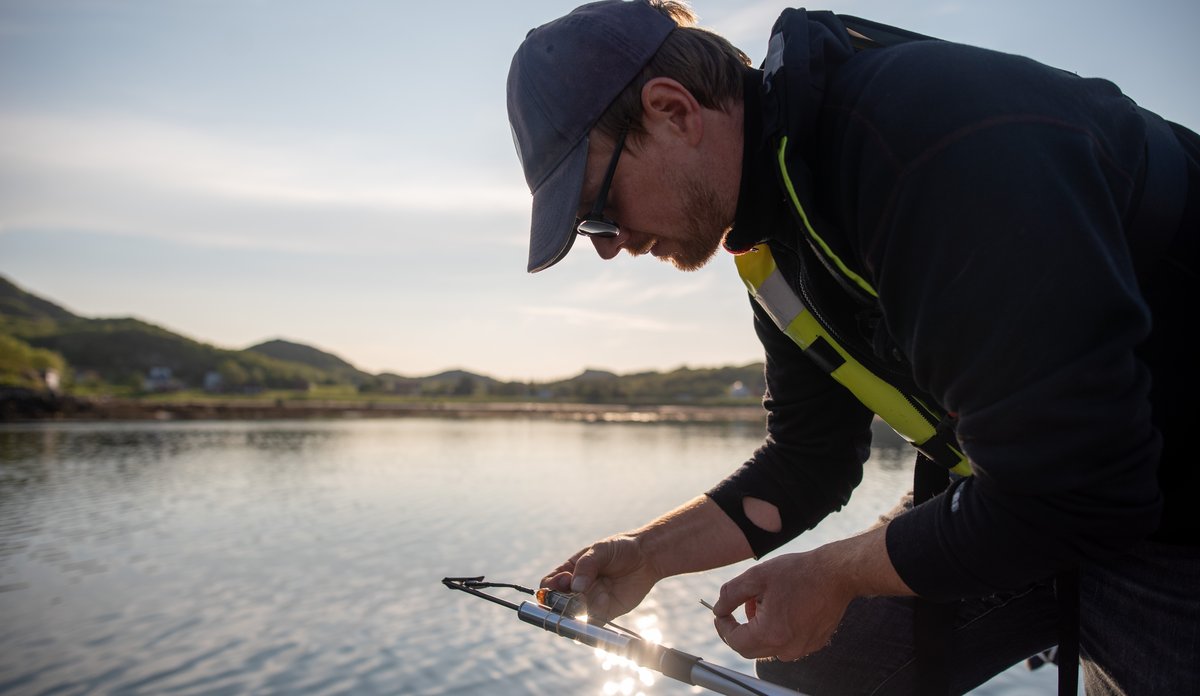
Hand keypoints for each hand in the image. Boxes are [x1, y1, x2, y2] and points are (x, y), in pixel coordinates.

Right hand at [540, 534, 661, 623]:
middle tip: (574, 596)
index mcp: (570, 571)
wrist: (646, 557)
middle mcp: (577, 589)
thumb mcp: (600, 550)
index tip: (562, 583)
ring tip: (588, 602)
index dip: (550, 588)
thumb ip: (586, 567)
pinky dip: (594, 618)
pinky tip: (605, 601)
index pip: (550, 584)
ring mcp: (590, 602)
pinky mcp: (606, 612)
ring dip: (578, 613)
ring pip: (575, 616)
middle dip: (562, 604)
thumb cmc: (620, 548)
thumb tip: (575, 587)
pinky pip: (594, 622)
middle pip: (558, 604)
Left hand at [710, 527, 912, 660]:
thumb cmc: (798, 573)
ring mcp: (802, 649)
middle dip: (741, 627)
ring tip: (766, 600)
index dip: (723, 626)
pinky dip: (777, 629)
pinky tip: (783, 606)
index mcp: (770, 634)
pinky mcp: (814, 644)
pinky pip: (786, 643)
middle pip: (750, 648)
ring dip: (759, 627)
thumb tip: (717, 610)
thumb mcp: (756, 577)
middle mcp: (787, 649)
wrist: (837, 574)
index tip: (721, 613)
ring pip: (768, 646)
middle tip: (745, 603)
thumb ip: (730, 594)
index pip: (734, 641)